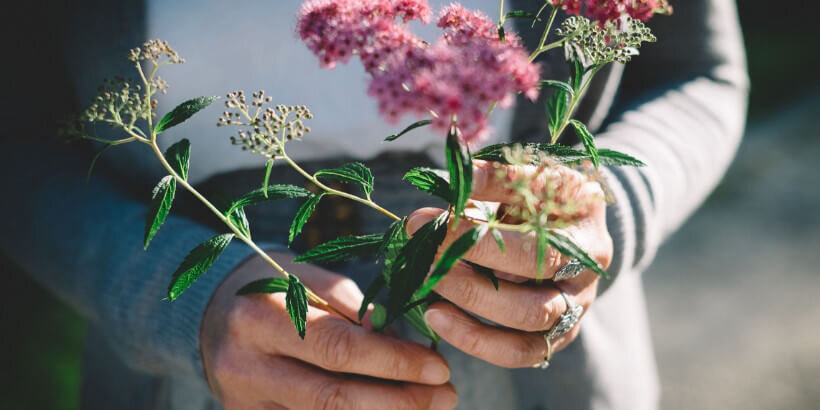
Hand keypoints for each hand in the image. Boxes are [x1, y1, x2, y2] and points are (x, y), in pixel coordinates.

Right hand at [201, 252, 457, 409]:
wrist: (209, 315)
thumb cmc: (269, 286)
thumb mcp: (303, 275)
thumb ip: (349, 304)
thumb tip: (397, 338)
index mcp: (259, 318)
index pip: (337, 348)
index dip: (392, 361)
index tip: (437, 365)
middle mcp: (247, 367)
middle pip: (334, 399)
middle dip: (399, 401)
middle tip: (446, 394)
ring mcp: (246, 404)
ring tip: (430, 407)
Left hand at [407, 160, 611, 367]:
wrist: (573, 227)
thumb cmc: (545, 196)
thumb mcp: (528, 176)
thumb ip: (493, 179)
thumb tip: (448, 184)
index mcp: (585, 226)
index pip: (533, 239)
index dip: (477, 234)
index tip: (426, 219)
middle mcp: (587, 271)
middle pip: (531, 277)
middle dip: (469, 268)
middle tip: (425, 251)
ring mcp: (575, 307)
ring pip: (525, 321)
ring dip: (470, 303)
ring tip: (428, 280)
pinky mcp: (555, 335)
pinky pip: (517, 352)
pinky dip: (474, 340)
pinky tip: (437, 316)